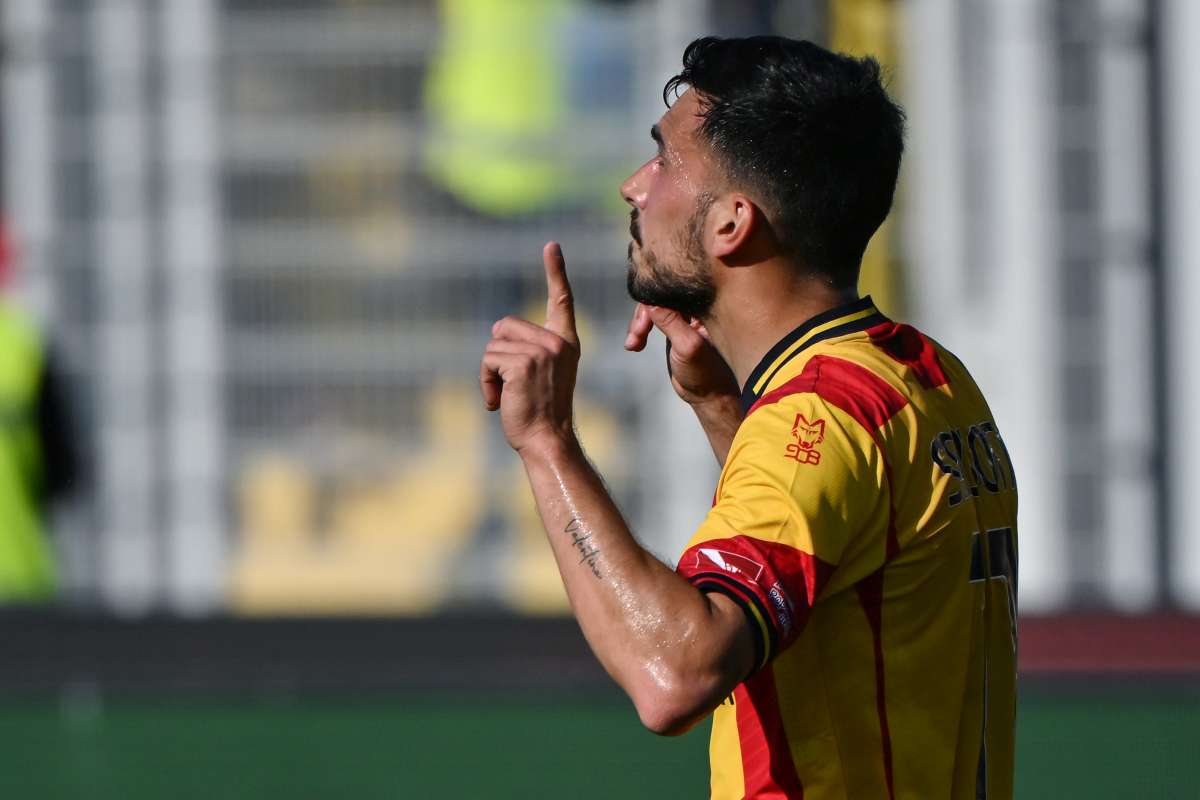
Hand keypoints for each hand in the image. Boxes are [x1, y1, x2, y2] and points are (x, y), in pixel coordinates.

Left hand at [480, 242, 579, 452]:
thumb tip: (497, 329)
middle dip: (497, 354)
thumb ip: (528, 349)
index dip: (555, 271)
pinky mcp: (523, 363)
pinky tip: (499, 401)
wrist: (547, 440)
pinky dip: (485, 382)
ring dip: (490, 373)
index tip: (551, 246)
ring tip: (507, 396)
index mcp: (566, 342)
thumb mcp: (541, 374)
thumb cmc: (539, 413)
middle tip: (512, 386)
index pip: (561, 300)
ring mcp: (542, 351)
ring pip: (492, 345)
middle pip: (504, 326)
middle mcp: (557, 342)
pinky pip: (487, 360)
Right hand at [624, 304, 738, 405]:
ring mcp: (684, 316)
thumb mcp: (687, 347)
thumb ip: (671, 322)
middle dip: (642, 316)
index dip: (652, 302)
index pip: (672, 290)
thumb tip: (650, 301)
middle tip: (635, 337)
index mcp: (705, 307)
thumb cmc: (705, 374)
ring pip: (653, 307)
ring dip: (638, 324)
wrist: (707, 396)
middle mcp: (695, 307)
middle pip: (660, 296)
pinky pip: (653, 318)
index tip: (641, 326)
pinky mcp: (674, 327)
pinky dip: (640, 329)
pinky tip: (634, 344)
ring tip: (632, 345)